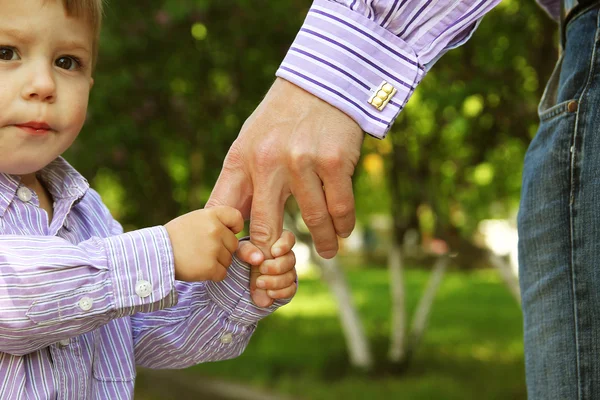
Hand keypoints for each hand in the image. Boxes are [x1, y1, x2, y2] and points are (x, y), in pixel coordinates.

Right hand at [165, 206, 242, 281]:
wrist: (155, 253)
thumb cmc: (174, 236)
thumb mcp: (194, 219)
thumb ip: (214, 222)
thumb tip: (234, 231)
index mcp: (211, 215)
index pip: (237, 218)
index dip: (233, 228)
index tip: (226, 233)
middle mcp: (215, 230)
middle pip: (233, 244)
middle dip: (223, 249)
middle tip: (203, 250)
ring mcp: (213, 249)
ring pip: (228, 260)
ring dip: (217, 262)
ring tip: (198, 258)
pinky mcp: (210, 267)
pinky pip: (222, 274)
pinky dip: (213, 274)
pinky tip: (199, 268)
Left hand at [207, 78, 362, 305]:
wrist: (321, 82)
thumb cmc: (281, 118)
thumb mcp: (249, 142)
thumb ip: (240, 180)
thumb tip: (231, 224)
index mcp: (241, 158)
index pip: (227, 211)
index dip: (232, 244)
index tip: (245, 264)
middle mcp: (268, 162)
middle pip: (266, 226)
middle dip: (272, 256)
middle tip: (281, 272)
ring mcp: (302, 162)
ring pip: (311, 220)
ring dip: (323, 242)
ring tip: (329, 253)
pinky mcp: (333, 161)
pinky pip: (339, 206)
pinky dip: (343, 225)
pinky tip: (343, 232)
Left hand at [236, 230, 297, 299]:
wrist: (241, 278)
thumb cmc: (244, 258)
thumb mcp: (240, 251)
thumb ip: (248, 251)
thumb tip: (259, 259)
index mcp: (277, 243)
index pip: (289, 238)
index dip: (284, 245)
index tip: (274, 252)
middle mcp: (286, 256)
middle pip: (291, 259)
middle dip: (277, 266)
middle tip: (262, 269)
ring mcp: (288, 272)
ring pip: (291, 275)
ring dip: (276, 281)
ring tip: (259, 283)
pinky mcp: (287, 287)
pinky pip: (291, 289)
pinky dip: (281, 292)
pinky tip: (269, 292)